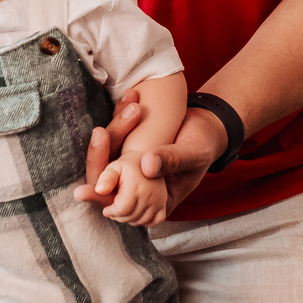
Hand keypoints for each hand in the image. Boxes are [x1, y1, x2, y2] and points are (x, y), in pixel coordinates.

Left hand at [75, 105, 227, 220]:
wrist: (205, 126)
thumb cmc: (204, 145)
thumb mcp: (194, 153)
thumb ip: (173, 160)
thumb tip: (146, 166)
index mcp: (155, 200)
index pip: (120, 205)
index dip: (102, 197)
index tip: (96, 185)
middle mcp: (138, 186)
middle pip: (104, 180)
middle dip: (100, 155)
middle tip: (100, 133)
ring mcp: (131, 166)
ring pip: (107, 155)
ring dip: (114, 128)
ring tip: (128, 102)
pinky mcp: (128, 147)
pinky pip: (116, 136)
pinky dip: (120, 117)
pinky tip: (128, 98)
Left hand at [93, 156, 170, 226]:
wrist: (146, 161)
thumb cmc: (126, 166)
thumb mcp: (114, 168)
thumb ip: (105, 179)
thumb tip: (100, 190)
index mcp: (136, 185)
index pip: (121, 210)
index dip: (111, 211)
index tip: (107, 208)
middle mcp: (150, 194)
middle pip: (130, 217)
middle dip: (118, 215)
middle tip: (114, 207)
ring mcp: (159, 201)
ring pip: (140, 221)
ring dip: (129, 218)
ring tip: (124, 207)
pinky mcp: (164, 206)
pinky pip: (153, 222)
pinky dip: (143, 220)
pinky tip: (137, 212)